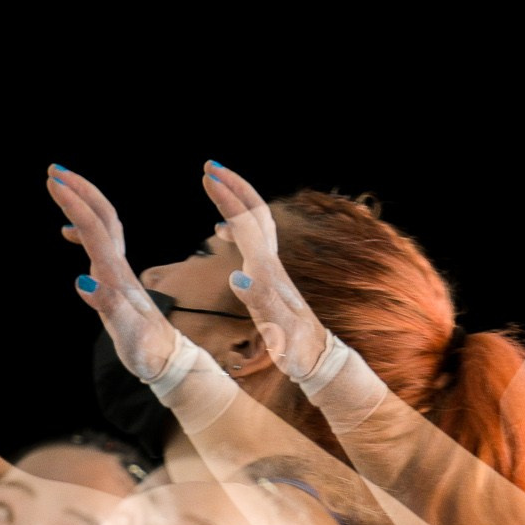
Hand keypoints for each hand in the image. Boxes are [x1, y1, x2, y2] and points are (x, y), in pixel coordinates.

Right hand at [44, 166, 183, 379]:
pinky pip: (100, 242)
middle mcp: (118, 267)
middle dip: (80, 190)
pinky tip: (68, 232)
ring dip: (83, 202)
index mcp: (117, 275)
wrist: (168, 360)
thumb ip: (106, 306)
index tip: (55, 181)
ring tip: (60, 186)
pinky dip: (83, 228)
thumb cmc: (147, 351)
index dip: (75, 203)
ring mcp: (118, 272)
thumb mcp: (126, 333)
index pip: (95, 229)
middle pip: (103, 216)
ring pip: (103, 225)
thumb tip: (82, 282)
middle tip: (55, 171)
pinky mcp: (117, 280)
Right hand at [198, 161, 330, 379]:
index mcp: (267, 270)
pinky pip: (251, 239)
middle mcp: (272, 263)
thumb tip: (237, 277)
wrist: (317, 357)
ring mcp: (272, 268)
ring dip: (235, 199)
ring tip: (215, 186)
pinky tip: (221, 231)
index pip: (246, 222)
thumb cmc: (296, 348)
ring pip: (255, 221)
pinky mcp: (270, 276)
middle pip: (254, 212)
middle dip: (233, 185)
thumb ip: (258, 302)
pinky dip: (234, 225)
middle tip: (210, 166)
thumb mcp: (277, 329)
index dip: (227, 197)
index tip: (206, 176)